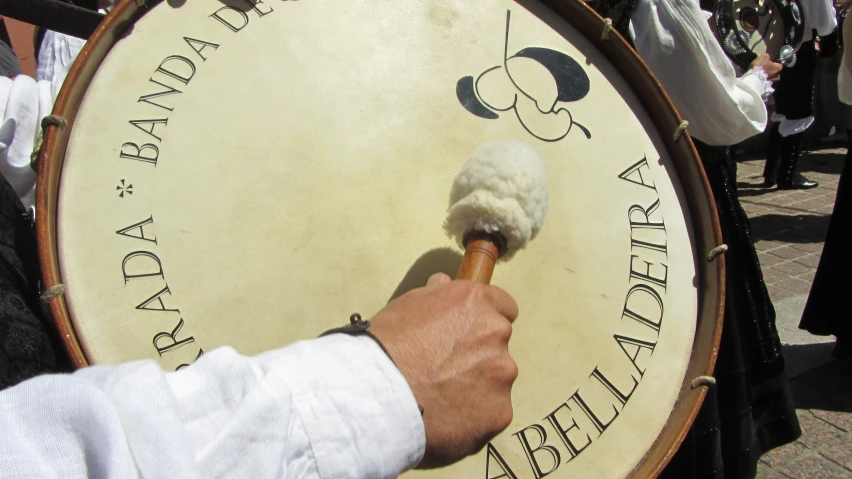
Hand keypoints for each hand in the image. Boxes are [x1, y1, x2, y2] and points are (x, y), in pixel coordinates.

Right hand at [369, 273, 519, 468]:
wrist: (378, 392)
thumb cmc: (388, 344)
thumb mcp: (408, 305)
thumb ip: (436, 294)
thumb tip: (444, 283)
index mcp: (476, 303)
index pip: (504, 307)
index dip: (485, 321)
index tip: (471, 334)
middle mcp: (496, 333)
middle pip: (498, 346)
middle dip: (479, 356)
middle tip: (446, 370)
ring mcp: (501, 374)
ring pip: (496, 381)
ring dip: (478, 387)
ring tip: (442, 397)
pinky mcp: (499, 410)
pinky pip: (491, 412)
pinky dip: (474, 416)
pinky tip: (447, 416)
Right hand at [750, 53, 782, 80]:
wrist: (753, 79)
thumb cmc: (760, 67)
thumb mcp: (763, 57)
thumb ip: (767, 57)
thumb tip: (768, 58)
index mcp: (778, 68)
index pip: (779, 65)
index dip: (775, 64)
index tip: (770, 64)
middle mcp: (777, 76)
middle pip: (776, 73)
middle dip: (772, 71)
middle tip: (766, 70)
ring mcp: (772, 82)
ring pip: (771, 78)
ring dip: (767, 77)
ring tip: (761, 75)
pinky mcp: (766, 87)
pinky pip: (765, 83)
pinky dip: (763, 81)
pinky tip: (758, 79)